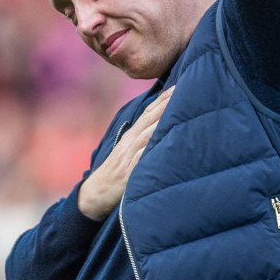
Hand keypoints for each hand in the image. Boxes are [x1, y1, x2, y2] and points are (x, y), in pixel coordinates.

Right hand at [77, 88, 174, 219]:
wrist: (95, 194)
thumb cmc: (116, 173)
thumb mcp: (127, 152)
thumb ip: (143, 140)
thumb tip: (161, 128)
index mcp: (131, 137)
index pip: (148, 113)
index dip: (162, 99)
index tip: (178, 85)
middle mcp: (130, 143)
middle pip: (149, 119)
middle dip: (165, 103)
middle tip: (183, 88)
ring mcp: (129, 157)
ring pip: (147, 135)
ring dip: (161, 121)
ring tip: (177, 109)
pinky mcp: (128, 173)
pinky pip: (140, 160)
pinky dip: (150, 150)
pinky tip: (162, 142)